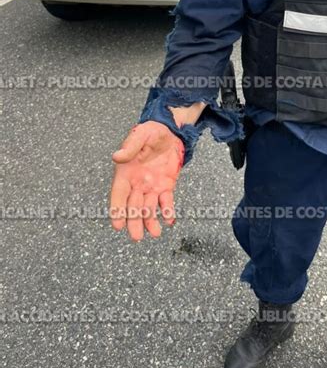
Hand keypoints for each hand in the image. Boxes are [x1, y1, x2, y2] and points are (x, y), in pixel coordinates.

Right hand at [109, 121, 184, 241]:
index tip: (117, 224)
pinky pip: (166, 202)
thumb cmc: (151, 132)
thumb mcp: (140, 135)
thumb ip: (130, 146)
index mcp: (125, 172)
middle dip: (134, 222)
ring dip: (150, 221)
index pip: (118, 194)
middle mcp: (136, 183)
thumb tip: (117, 156)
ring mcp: (151, 186)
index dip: (117, 209)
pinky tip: (169, 221)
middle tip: (136, 236)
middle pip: (133, 206)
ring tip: (155, 233)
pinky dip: (167, 212)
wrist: (170, 131)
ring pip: (149, 208)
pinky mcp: (166, 186)